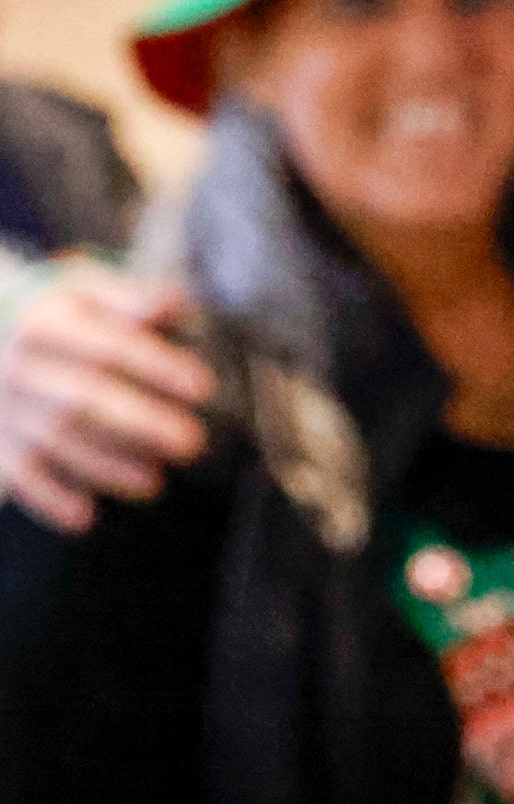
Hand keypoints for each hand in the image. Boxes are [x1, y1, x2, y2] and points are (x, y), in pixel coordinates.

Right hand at [0, 266, 211, 532]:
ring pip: (53, 443)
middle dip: (140, 424)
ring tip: (154, 482)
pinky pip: (18, 475)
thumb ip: (128, 297)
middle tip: (192, 443)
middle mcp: (18, 366)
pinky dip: (48, 498)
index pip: (109, 347)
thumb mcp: (82, 287)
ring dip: (105, 467)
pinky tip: (84, 516)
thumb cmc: (53, 311)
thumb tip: (176, 303)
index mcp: (45, 322)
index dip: (157, 367)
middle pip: (81, 400)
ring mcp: (3, 407)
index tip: (203, 387)